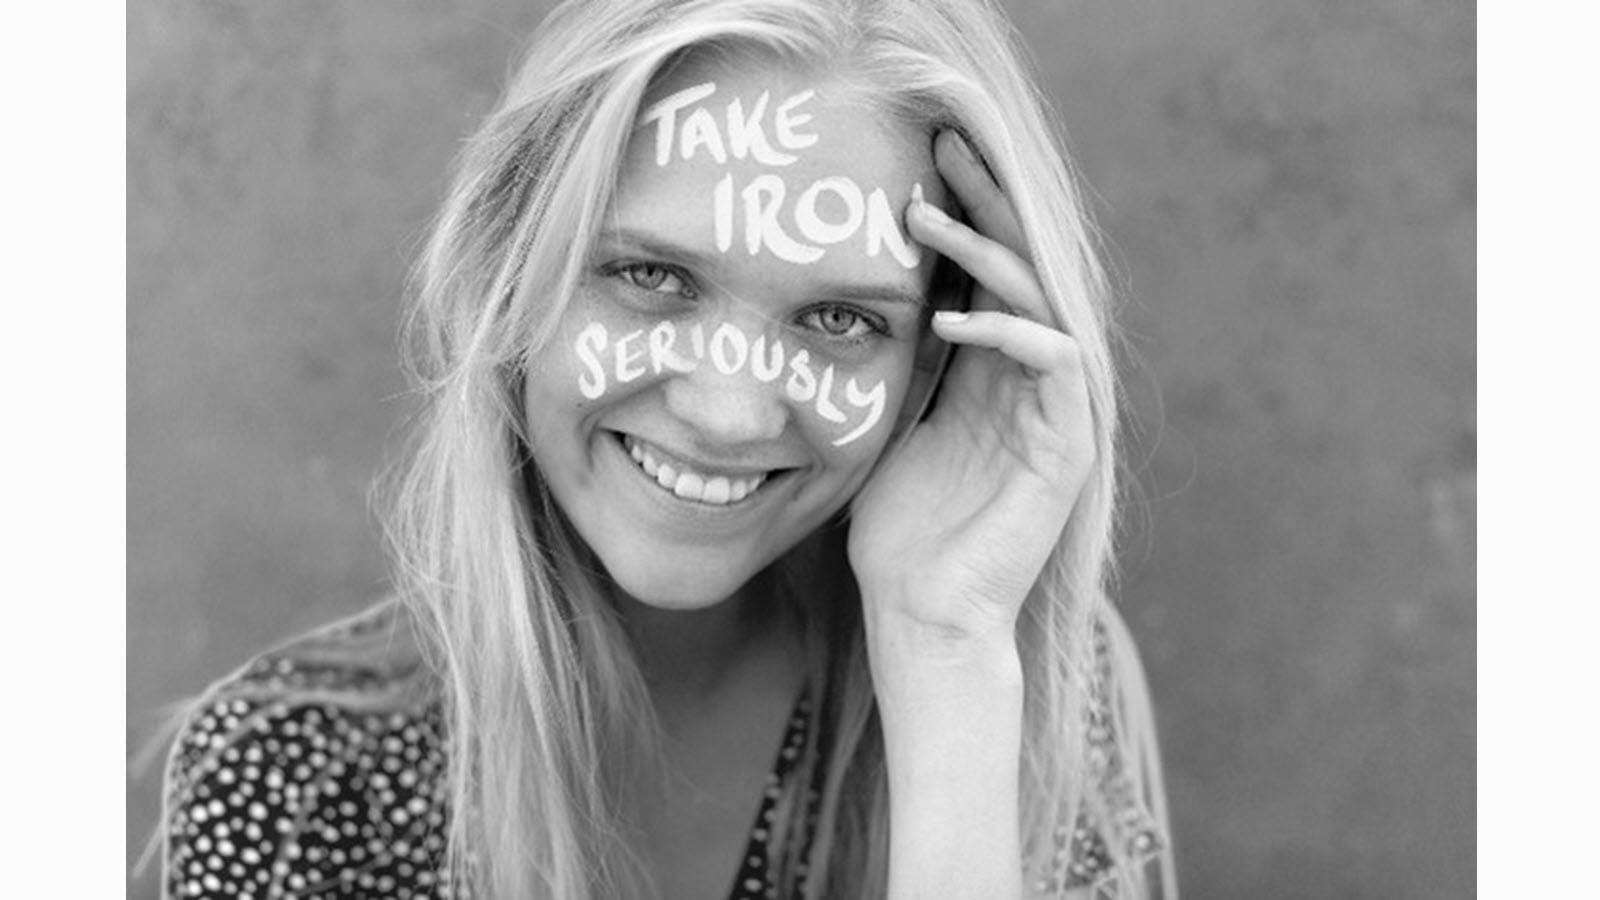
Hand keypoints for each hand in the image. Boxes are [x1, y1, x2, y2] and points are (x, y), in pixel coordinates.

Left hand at [848, 130, 1096, 646]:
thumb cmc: (897, 533)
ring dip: (985, 253)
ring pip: (1041, 300)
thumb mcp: (887, 428)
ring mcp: (1055, 411)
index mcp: (990, 375)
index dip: (963, 215)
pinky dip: (1006, 331)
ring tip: (923, 219)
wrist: (924, 614)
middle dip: (985, 202)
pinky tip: (947, 318)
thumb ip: (896, 368)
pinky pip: (1056, 360)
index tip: (917, 165)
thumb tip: (852, 304)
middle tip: (942, 146)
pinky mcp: (1068, 445)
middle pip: (1022, 266)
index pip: (987, 272)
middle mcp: (1029, 383)